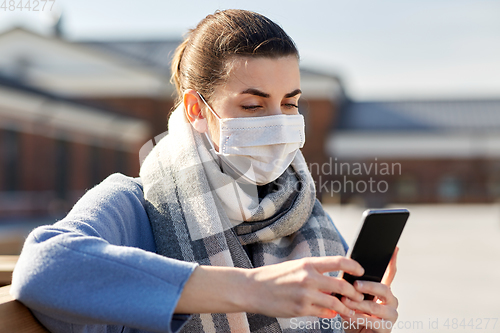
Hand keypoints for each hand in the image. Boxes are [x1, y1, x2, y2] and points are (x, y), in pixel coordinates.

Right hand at [245, 256, 365, 317]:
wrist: (252, 288)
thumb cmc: (273, 276)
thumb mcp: (295, 268)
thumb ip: (314, 274)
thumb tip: (332, 285)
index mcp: (308, 264)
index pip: (338, 261)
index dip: (354, 265)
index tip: (361, 271)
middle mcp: (308, 278)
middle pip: (342, 285)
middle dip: (354, 293)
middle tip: (359, 296)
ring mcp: (305, 295)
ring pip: (335, 303)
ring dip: (346, 307)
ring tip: (350, 310)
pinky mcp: (300, 309)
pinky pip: (322, 313)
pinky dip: (330, 314)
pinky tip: (332, 314)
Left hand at [341, 247, 398, 332]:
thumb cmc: (353, 314)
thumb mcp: (352, 297)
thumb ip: (353, 286)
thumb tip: (346, 272)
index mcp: (383, 291)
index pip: (390, 274)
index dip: (392, 262)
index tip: (395, 248)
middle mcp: (390, 302)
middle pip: (384, 289)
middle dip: (368, 286)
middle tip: (355, 285)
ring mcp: (390, 316)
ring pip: (375, 307)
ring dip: (358, 304)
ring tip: (345, 302)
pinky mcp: (386, 329)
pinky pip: (372, 322)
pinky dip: (357, 318)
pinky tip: (347, 315)